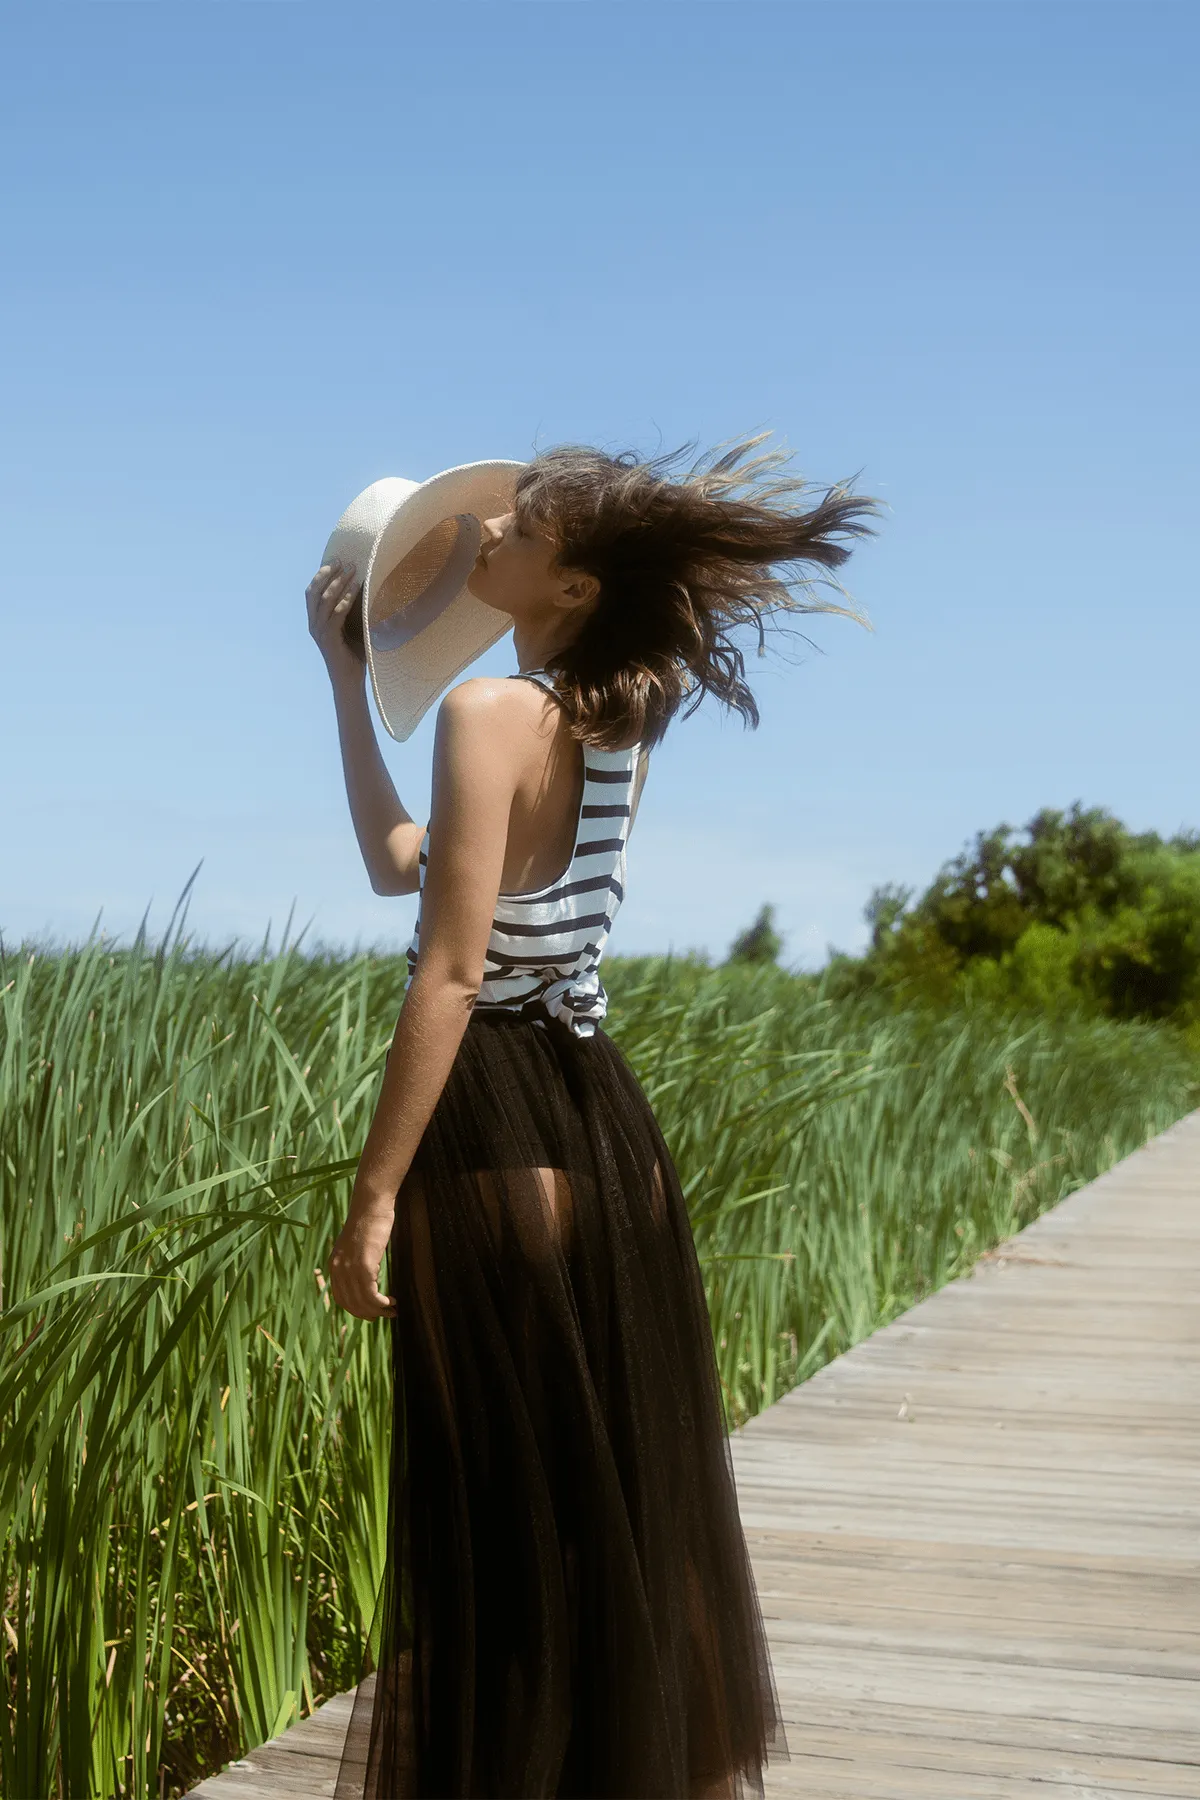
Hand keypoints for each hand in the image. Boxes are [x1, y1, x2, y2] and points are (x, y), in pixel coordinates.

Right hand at [306, 556, 364, 683]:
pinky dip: (345, 599)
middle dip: (328, 574)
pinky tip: (355, 589)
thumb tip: (366, 587)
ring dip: (339, 582)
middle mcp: (313, 624)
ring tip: (353, 570)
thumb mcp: (353, 626)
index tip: (336, 560)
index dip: (322, 574)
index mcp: (316, 620)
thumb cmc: (354, 653)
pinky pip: (336, 614)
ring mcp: (319, 631)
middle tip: (343, 561)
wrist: (350, 680)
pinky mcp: (328, 639)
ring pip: (324, 600)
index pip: (313, 592)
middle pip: (314, 592)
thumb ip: (352, 610)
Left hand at [327, 1195, 397, 1320]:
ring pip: (362, 1302)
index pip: (341, 1298)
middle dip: (368, 1314)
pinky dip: (381, 1303)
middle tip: (384, 1315)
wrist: (371, 1205)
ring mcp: (350, 1268)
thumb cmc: (369, 1221)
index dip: (356, 1310)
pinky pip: (371, 1294)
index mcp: (334, 1265)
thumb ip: (356, 1262)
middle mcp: (338, 1269)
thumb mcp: (357, 1245)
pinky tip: (390, 1302)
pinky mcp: (364, 1266)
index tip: (370, 1314)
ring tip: (391, 1310)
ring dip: (378, 1311)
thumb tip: (367, 1278)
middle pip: (351, 1303)